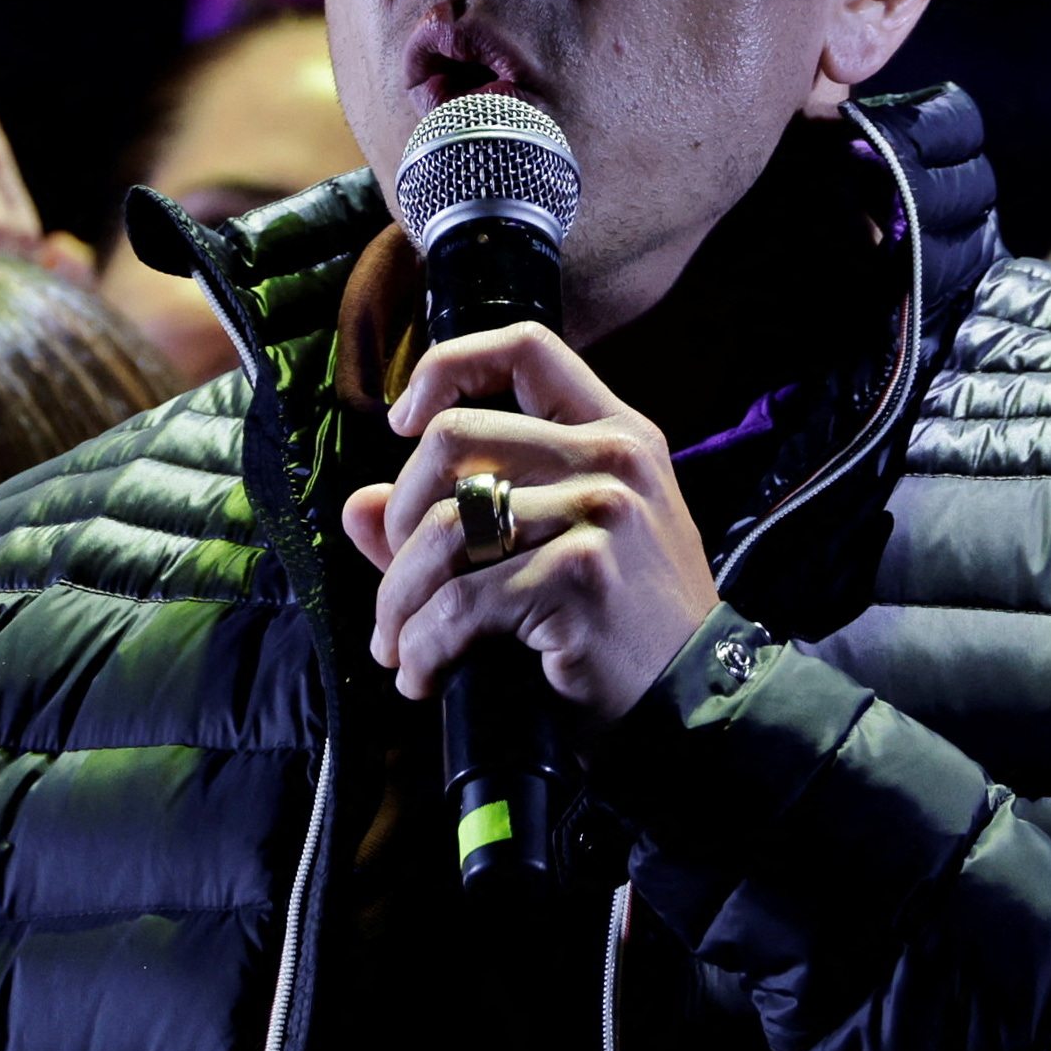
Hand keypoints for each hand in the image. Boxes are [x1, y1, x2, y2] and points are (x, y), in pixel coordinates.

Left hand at [339, 323, 716, 725]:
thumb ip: (455, 517)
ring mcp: (600, 514)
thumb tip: (358, 506)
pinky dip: (424, 648)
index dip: (448, 368)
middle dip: (398, 520)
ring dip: (400, 599)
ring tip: (397, 646)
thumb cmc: (621, 625)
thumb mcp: (558, 547)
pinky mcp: (580, 576)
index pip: (526, 346)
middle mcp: (612, 459)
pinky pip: (461, 602)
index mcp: (615, 432)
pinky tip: (424, 676)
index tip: (403, 421)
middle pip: (454, 437)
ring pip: (444, 528)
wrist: (693, 703)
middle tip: (396, 583)